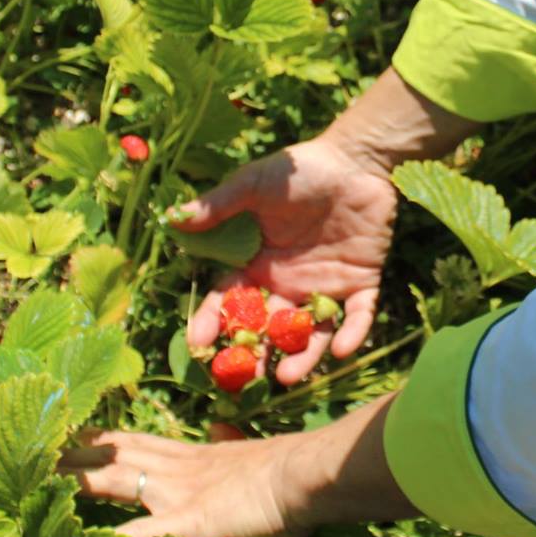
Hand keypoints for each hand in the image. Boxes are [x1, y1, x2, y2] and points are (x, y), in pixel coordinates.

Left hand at [59, 397, 412, 536]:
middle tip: (26, 450)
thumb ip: (230, 453)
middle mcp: (174, 470)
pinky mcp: (188, 523)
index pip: (129, 445)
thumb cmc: (291, 480)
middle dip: (68, 455)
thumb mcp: (252, 464)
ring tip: (33, 488)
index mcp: (189, 459)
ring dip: (74, 484)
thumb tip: (224, 435)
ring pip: (114, 483)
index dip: (95, 441)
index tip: (62, 434)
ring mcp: (178, 495)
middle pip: (109, 456)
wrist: (311, 475)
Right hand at [172, 135, 397, 384]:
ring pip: (310, 331)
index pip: (230, 301)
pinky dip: (351, 333)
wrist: (354, 159)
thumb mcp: (253, 185)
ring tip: (288, 377)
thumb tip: (174, 217)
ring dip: (301, 356)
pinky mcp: (361, 283)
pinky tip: (342, 350)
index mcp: (258, 264)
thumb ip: (219, 205)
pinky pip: (357, 315)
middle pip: (268, 327)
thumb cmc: (299, 169)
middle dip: (255, 353)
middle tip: (244, 376)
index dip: (213, 321)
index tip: (199, 344)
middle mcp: (288, 283)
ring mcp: (324, 287)